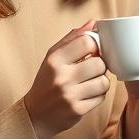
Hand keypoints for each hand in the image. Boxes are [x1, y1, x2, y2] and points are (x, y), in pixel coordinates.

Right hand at [24, 21, 108, 138]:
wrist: (35, 115)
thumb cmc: (47, 81)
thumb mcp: (53, 57)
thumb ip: (73, 38)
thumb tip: (93, 22)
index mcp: (55, 60)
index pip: (87, 42)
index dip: (95, 46)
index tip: (93, 52)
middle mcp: (61, 77)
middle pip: (100, 63)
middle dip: (100, 66)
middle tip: (92, 69)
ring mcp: (69, 95)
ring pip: (104, 81)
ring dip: (101, 82)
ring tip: (90, 82)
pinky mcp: (77, 110)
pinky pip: (102, 97)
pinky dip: (98, 95)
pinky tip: (87, 94)